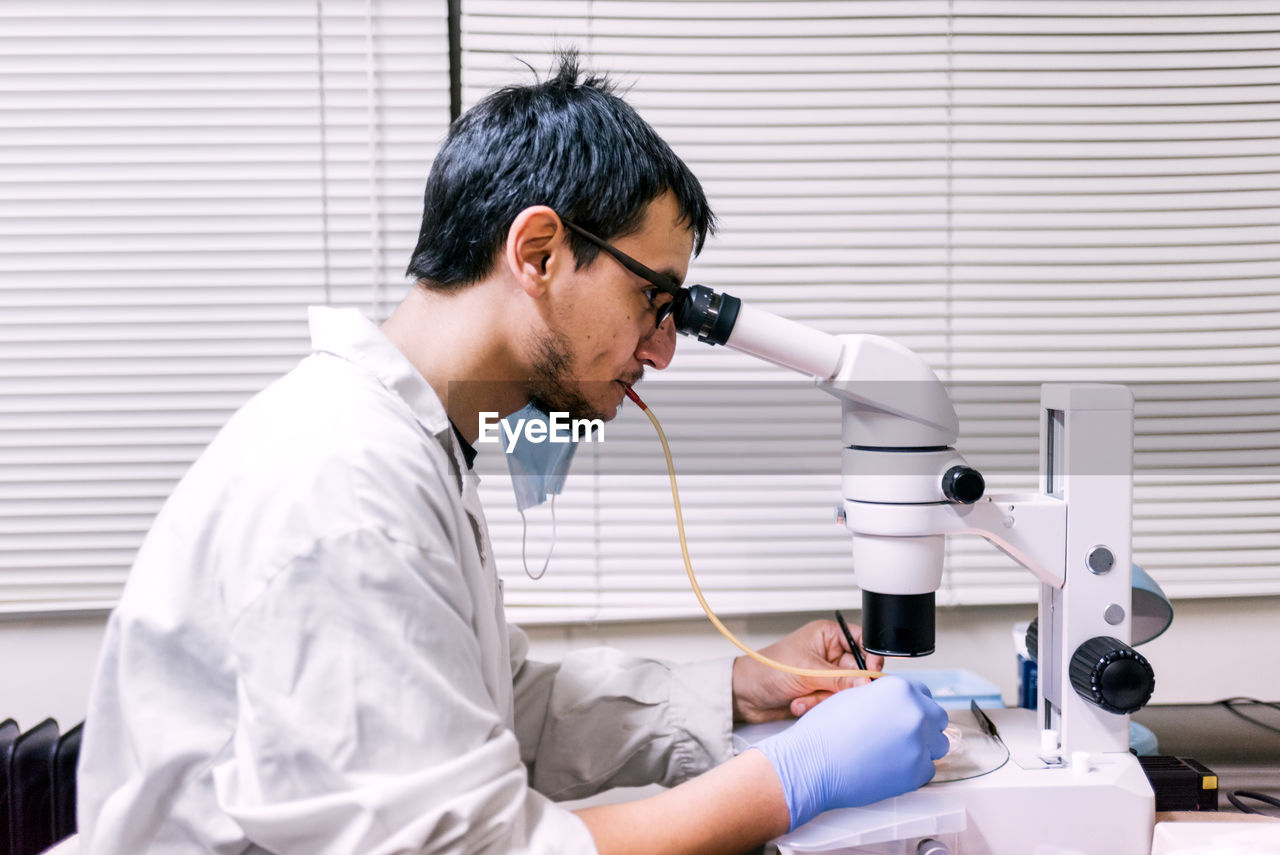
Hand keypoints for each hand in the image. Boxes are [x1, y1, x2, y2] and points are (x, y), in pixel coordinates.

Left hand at [732, 620, 885, 722]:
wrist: (745, 695)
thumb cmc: (767, 670)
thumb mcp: (807, 671)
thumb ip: (840, 679)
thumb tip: (867, 682)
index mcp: (827, 636)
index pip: (862, 642)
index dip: (870, 659)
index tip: (870, 676)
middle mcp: (829, 654)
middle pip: (857, 671)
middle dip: (840, 685)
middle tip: (826, 689)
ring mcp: (825, 675)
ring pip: (845, 690)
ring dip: (824, 698)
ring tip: (803, 696)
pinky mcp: (819, 693)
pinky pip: (833, 702)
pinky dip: (817, 705)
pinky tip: (799, 702)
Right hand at [753, 676, 949, 829]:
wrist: (812, 764)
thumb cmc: (824, 732)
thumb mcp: (853, 697)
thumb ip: (882, 696)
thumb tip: (894, 703)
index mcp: (899, 688)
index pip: (923, 693)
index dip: (912, 704)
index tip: (904, 714)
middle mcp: (915, 712)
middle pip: (937, 717)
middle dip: (923, 725)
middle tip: (900, 735)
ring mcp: (919, 743)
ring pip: (938, 744)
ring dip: (923, 747)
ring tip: (895, 752)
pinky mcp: (917, 772)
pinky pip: (928, 769)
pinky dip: (913, 770)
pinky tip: (890, 767)